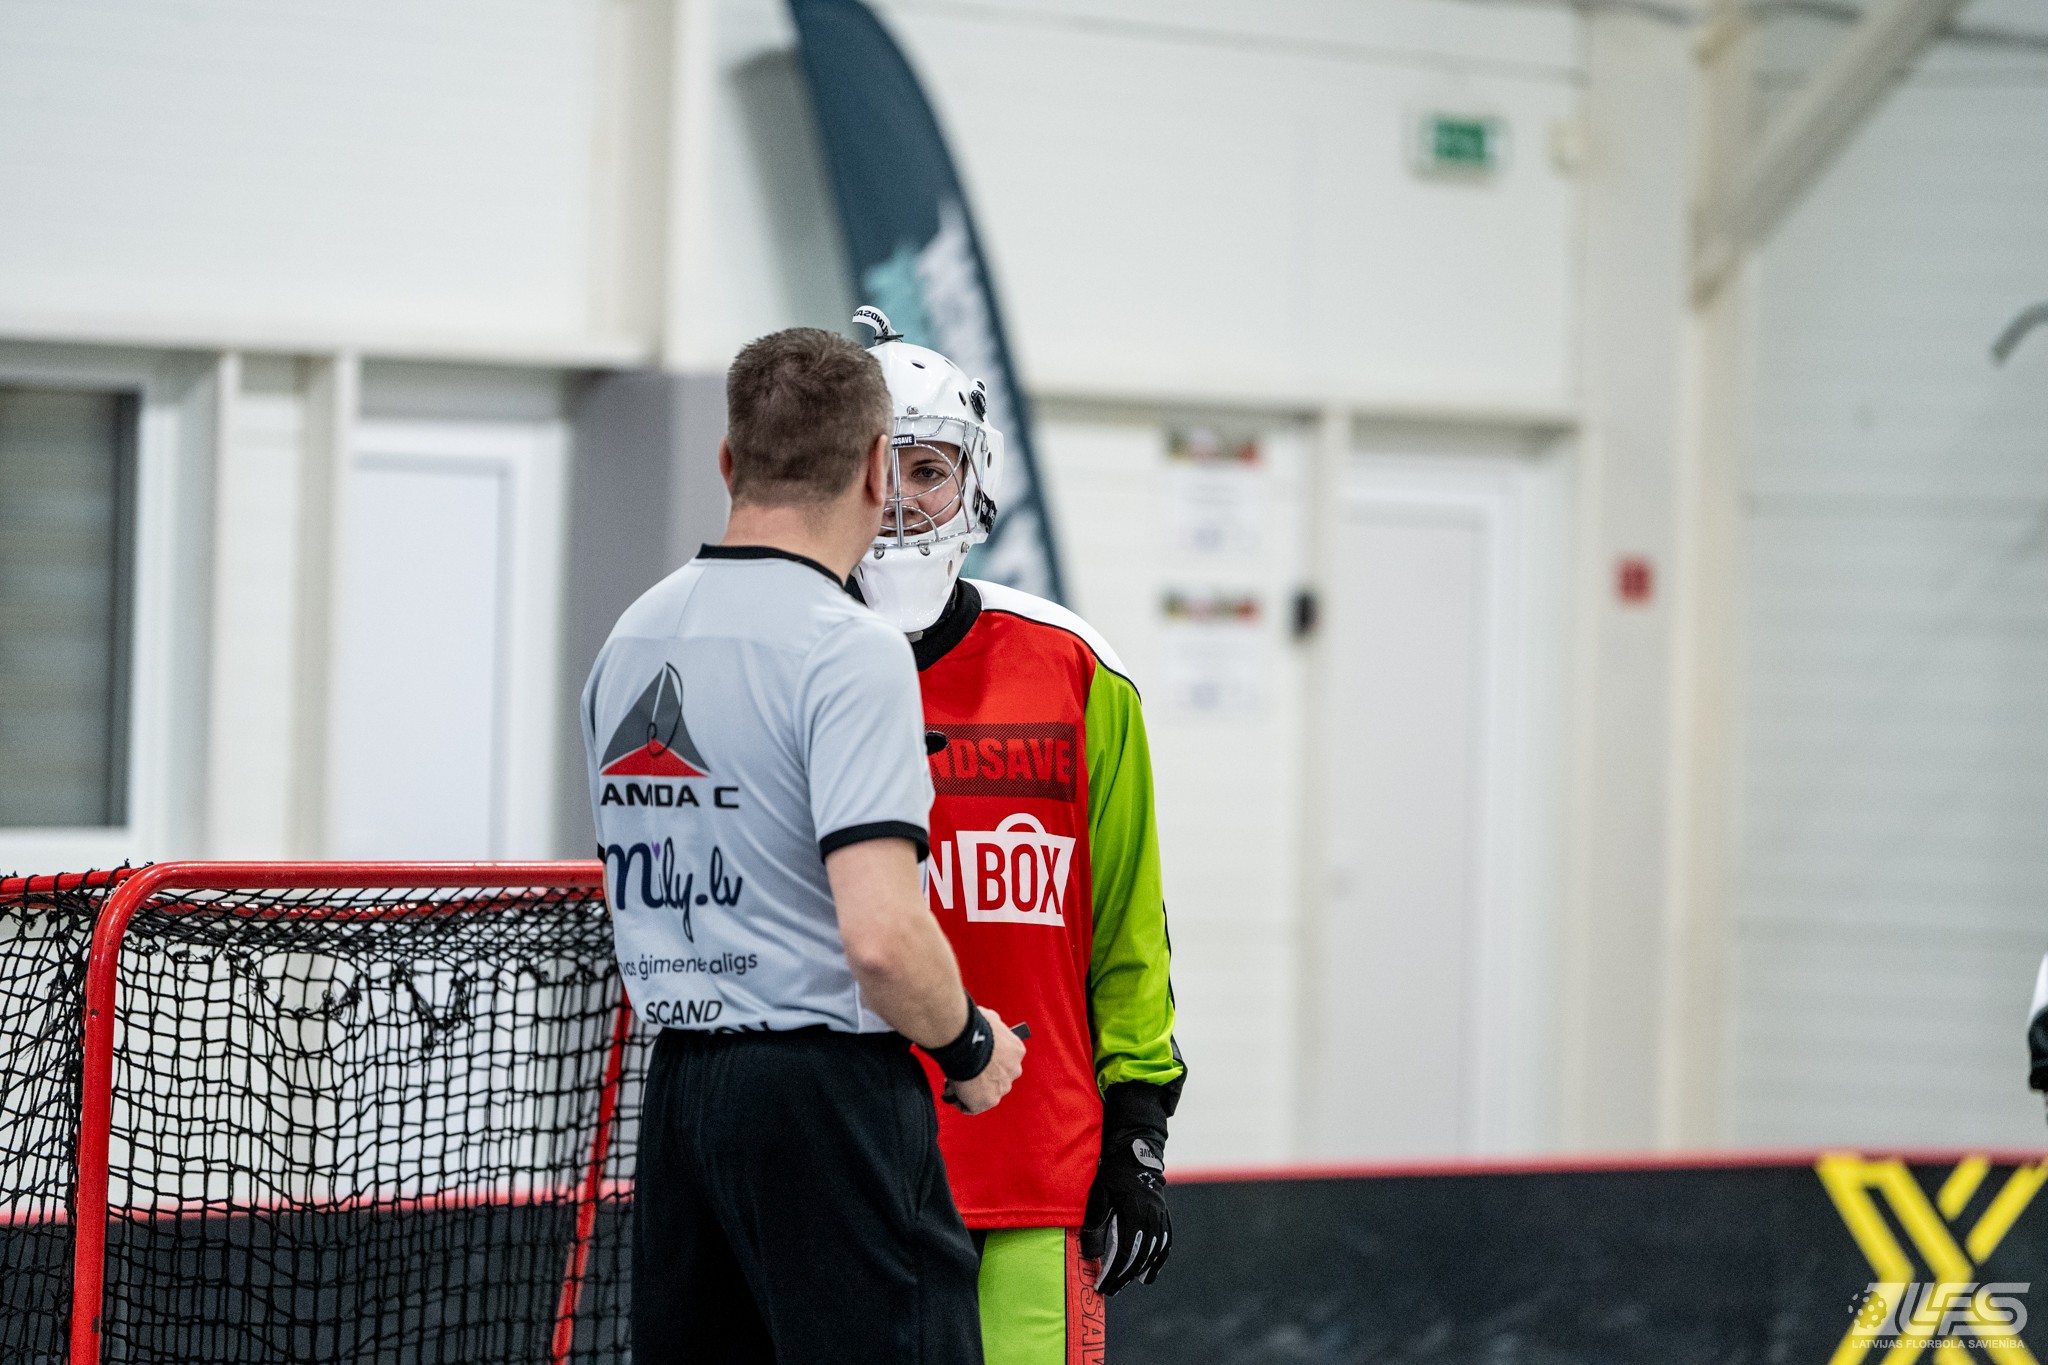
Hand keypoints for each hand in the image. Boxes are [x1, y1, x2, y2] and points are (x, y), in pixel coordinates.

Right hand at [947, 1006, 1023, 1113]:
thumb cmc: (973, 1028)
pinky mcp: (988, 1101)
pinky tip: (950, 1093)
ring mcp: (1002, 1087)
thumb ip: (992, 1026)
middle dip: (982, 1076)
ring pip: (987, 1093)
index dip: (989, 1060)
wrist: (965, 1042)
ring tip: (954, 1082)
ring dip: (972, 1090)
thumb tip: (989, 1025)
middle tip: (964, 1070)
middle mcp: (1014, 1070)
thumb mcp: (989, 1019)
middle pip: (998, 1078)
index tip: (975, 1057)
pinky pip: (972, 1106)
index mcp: (1016, 1050)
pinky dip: (961, 1101)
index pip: (1006, 1060)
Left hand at [1080, 1088, 1171, 1294]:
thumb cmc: (1112, 1174)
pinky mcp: (1165, 1218)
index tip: (1101, 1285)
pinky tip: (1148, 1277)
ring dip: (1138, 1272)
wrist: (1136, 1154)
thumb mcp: (1098, 1194)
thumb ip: (1095, 1223)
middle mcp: (1151, 1218)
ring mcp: (1161, 1218)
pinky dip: (1157, 1262)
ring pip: (1153, 1253)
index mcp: (1134, 1212)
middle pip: (1139, 1257)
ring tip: (1123, 1283)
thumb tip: (1091, 1254)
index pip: (1124, 1252)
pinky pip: (1164, 1245)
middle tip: (1109, 1290)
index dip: (1113, 1272)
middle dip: (1123, 1276)